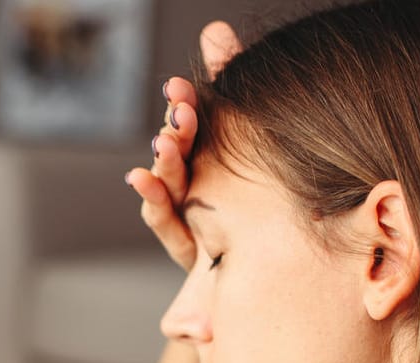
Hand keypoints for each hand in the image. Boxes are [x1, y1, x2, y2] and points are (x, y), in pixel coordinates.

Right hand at [125, 22, 243, 270]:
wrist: (278, 275)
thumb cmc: (260, 213)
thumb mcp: (254, 145)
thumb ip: (231, 86)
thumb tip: (214, 30)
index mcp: (210, 167)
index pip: (192, 131)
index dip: (182, 108)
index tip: (178, 85)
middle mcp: (195, 190)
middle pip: (178, 156)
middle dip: (175, 131)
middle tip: (179, 109)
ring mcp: (189, 219)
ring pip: (167, 186)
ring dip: (161, 161)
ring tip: (165, 141)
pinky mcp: (192, 250)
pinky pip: (167, 224)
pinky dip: (152, 200)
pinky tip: (141, 178)